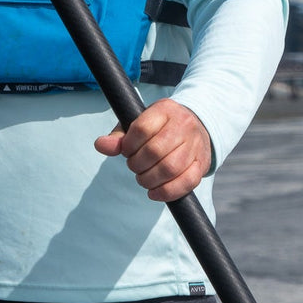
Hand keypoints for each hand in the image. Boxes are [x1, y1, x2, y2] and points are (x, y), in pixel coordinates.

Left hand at [94, 98, 211, 201]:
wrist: (196, 125)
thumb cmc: (160, 127)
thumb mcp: (139, 123)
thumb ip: (119, 136)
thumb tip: (100, 145)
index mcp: (165, 109)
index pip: (142, 129)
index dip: (129, 145)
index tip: (126, 151)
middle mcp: (184, 124)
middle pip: (155, 151)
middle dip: (137, 165)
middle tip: (134, 167)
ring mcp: (195, 144)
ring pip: (170, 168)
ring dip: (149, 179)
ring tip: (143, 178)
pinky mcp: (202, 164)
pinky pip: (187, 182)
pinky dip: (167, 192)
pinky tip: (154, 193)